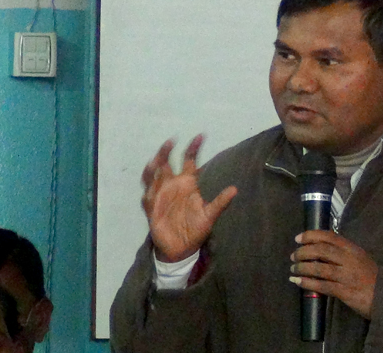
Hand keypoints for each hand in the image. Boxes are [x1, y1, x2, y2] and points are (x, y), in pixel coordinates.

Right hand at [141, 134, 236, 261]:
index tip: (200, 135)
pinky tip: (151, 189)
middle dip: (166, 152)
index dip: (193, 148)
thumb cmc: (196, 228)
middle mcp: (172, 185)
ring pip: (152, 177)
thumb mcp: (210, 215)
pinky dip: (148, 192)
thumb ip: (220, 203)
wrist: (182, 248)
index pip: (188, 160)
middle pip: (166, 163)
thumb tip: (235, 190)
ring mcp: (160, 196)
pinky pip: (147, 198)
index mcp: (187, 183)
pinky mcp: (152, 209)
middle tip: (171, 141)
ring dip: (153, 168)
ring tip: (157, 161)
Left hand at [289, 230, 377, 318]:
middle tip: (293, 256)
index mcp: (352, 249)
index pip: (329, 237)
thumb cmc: (371, 276)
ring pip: (319, 268)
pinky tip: (297, 281)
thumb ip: (343, 252)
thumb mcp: (360, 258)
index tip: (298, 238)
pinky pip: (321, 285)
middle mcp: (349, 260)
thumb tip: (319, 248)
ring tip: (293, 269)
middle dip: (303, 252)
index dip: (311, 235)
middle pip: (321, 251)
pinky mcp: (344, 291)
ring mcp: (346, 276)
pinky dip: (307, 282)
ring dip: (302, 267)